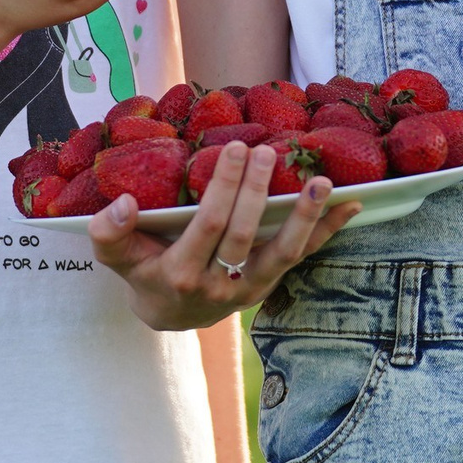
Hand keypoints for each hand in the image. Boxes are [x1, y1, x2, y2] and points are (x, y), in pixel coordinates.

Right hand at [88, 142, 360, 330]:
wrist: (171, 313)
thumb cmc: (142, 271)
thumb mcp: (116, 257)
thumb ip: (110, 232)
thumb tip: (124, 202)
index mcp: (181, 274)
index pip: (209, 226)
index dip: (224, 189)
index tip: (235, 149)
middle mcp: (221, 285)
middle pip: (245, 235)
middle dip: (258, 192)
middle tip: (267, 151)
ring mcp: (251, 287)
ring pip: (284, 254)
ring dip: (306, 217)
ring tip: (324, 183)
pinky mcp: (272, 282)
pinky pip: (303, 255)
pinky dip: (328, 231)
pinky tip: (352, 205)